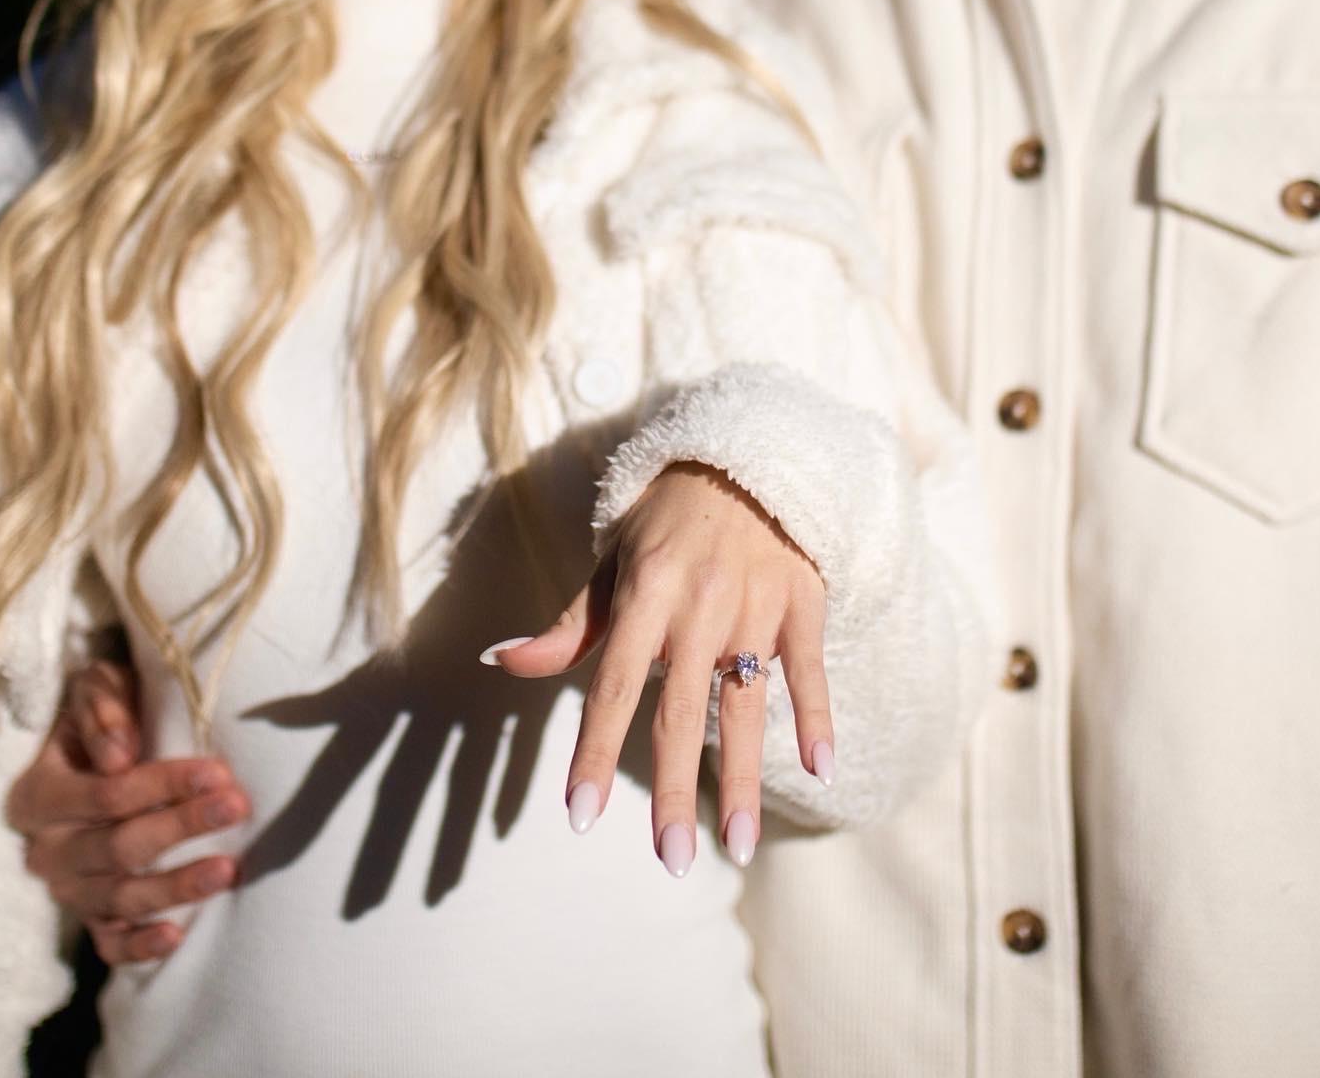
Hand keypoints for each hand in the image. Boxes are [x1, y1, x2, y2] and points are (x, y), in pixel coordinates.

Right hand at [6, 660, 251, 964]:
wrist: (92, 751)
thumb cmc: (103, 717)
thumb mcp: (97, 691)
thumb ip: (104, 711)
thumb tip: (120, 754)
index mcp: (40, 795)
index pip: (108, 794)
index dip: (164, 784)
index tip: (217, 772)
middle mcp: (48, 849)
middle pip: (119, 847)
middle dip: (181, 827)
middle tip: (236, 809)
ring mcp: (68, 889)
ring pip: (120, 898)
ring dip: (176, 886)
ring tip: (227, 870)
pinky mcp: (89, 917)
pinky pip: (110, 943)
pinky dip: (140, 945)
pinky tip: (178, 936)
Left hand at [485, 464, 832, 874]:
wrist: (748, 456)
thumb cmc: (668, 517)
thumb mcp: (614, 558)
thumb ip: (569, 623)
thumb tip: (498, 660)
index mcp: (646, 593)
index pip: (613, 686)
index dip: (596, 752)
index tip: (580, 815)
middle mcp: (700, 605)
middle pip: (681, 712)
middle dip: (675, 792)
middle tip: (669, 863)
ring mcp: (755, 606)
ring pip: (747, 706)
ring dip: (744, 779)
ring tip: (740, 846)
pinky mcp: (802, 603)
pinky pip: (808, 670)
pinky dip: (817, 717)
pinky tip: (821, 769)